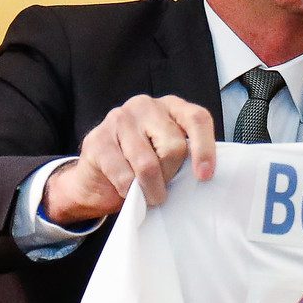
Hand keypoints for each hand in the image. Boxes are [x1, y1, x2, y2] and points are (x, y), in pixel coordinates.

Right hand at [43, 95, 218, 222]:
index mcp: (172, 106)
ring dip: (151, 190)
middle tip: (164, 187)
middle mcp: (145, 106)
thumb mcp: (171, 156)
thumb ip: (187, 156)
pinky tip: (127, 190)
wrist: (97, 179)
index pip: (197, 119)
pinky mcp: (97, 140)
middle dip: (171, 175)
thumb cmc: (144, 166)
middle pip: (173, 147)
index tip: (205, 176)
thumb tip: (205, 176)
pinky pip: (124, 175)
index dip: (205, 148)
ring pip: (148, 164)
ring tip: (150, 196)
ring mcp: (119, 119)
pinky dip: (129, 191)